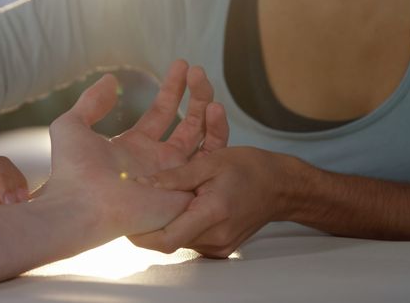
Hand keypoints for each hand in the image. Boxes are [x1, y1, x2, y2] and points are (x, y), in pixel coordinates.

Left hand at [36, 60, 229, 235]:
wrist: (81, 205)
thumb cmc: (72, 170)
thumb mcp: (72, 125)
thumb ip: (91, 102)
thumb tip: (110, 81)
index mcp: (134, 147)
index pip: (161, 114)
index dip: (172, 89)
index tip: (181, 65)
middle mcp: (156, 161)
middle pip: (186, 124)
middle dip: (195, 95)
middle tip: (198, 69)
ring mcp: (172, 175)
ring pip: (202, 139)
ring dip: (208, 109)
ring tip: (206, 81)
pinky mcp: (184, 188)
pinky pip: (209, 160)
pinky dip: (216, 132)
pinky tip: (215, 107)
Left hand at [131, 146, 305, 257]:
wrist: (283, 187)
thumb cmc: (250, 169)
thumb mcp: (211, 161)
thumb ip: (175, 176)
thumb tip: (141, 183)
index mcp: (212, 214)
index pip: (166, 239)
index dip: (141, 235)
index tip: (127, 222)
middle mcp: (215, 236)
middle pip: (170, 241)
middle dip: (151, 226)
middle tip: (137, 208)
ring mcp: (220, 246)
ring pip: (180, 241)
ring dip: (167, 225)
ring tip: (157, 204)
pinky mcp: (221, 247)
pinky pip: (192, 240)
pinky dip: (182, 226)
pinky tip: (180, 209)